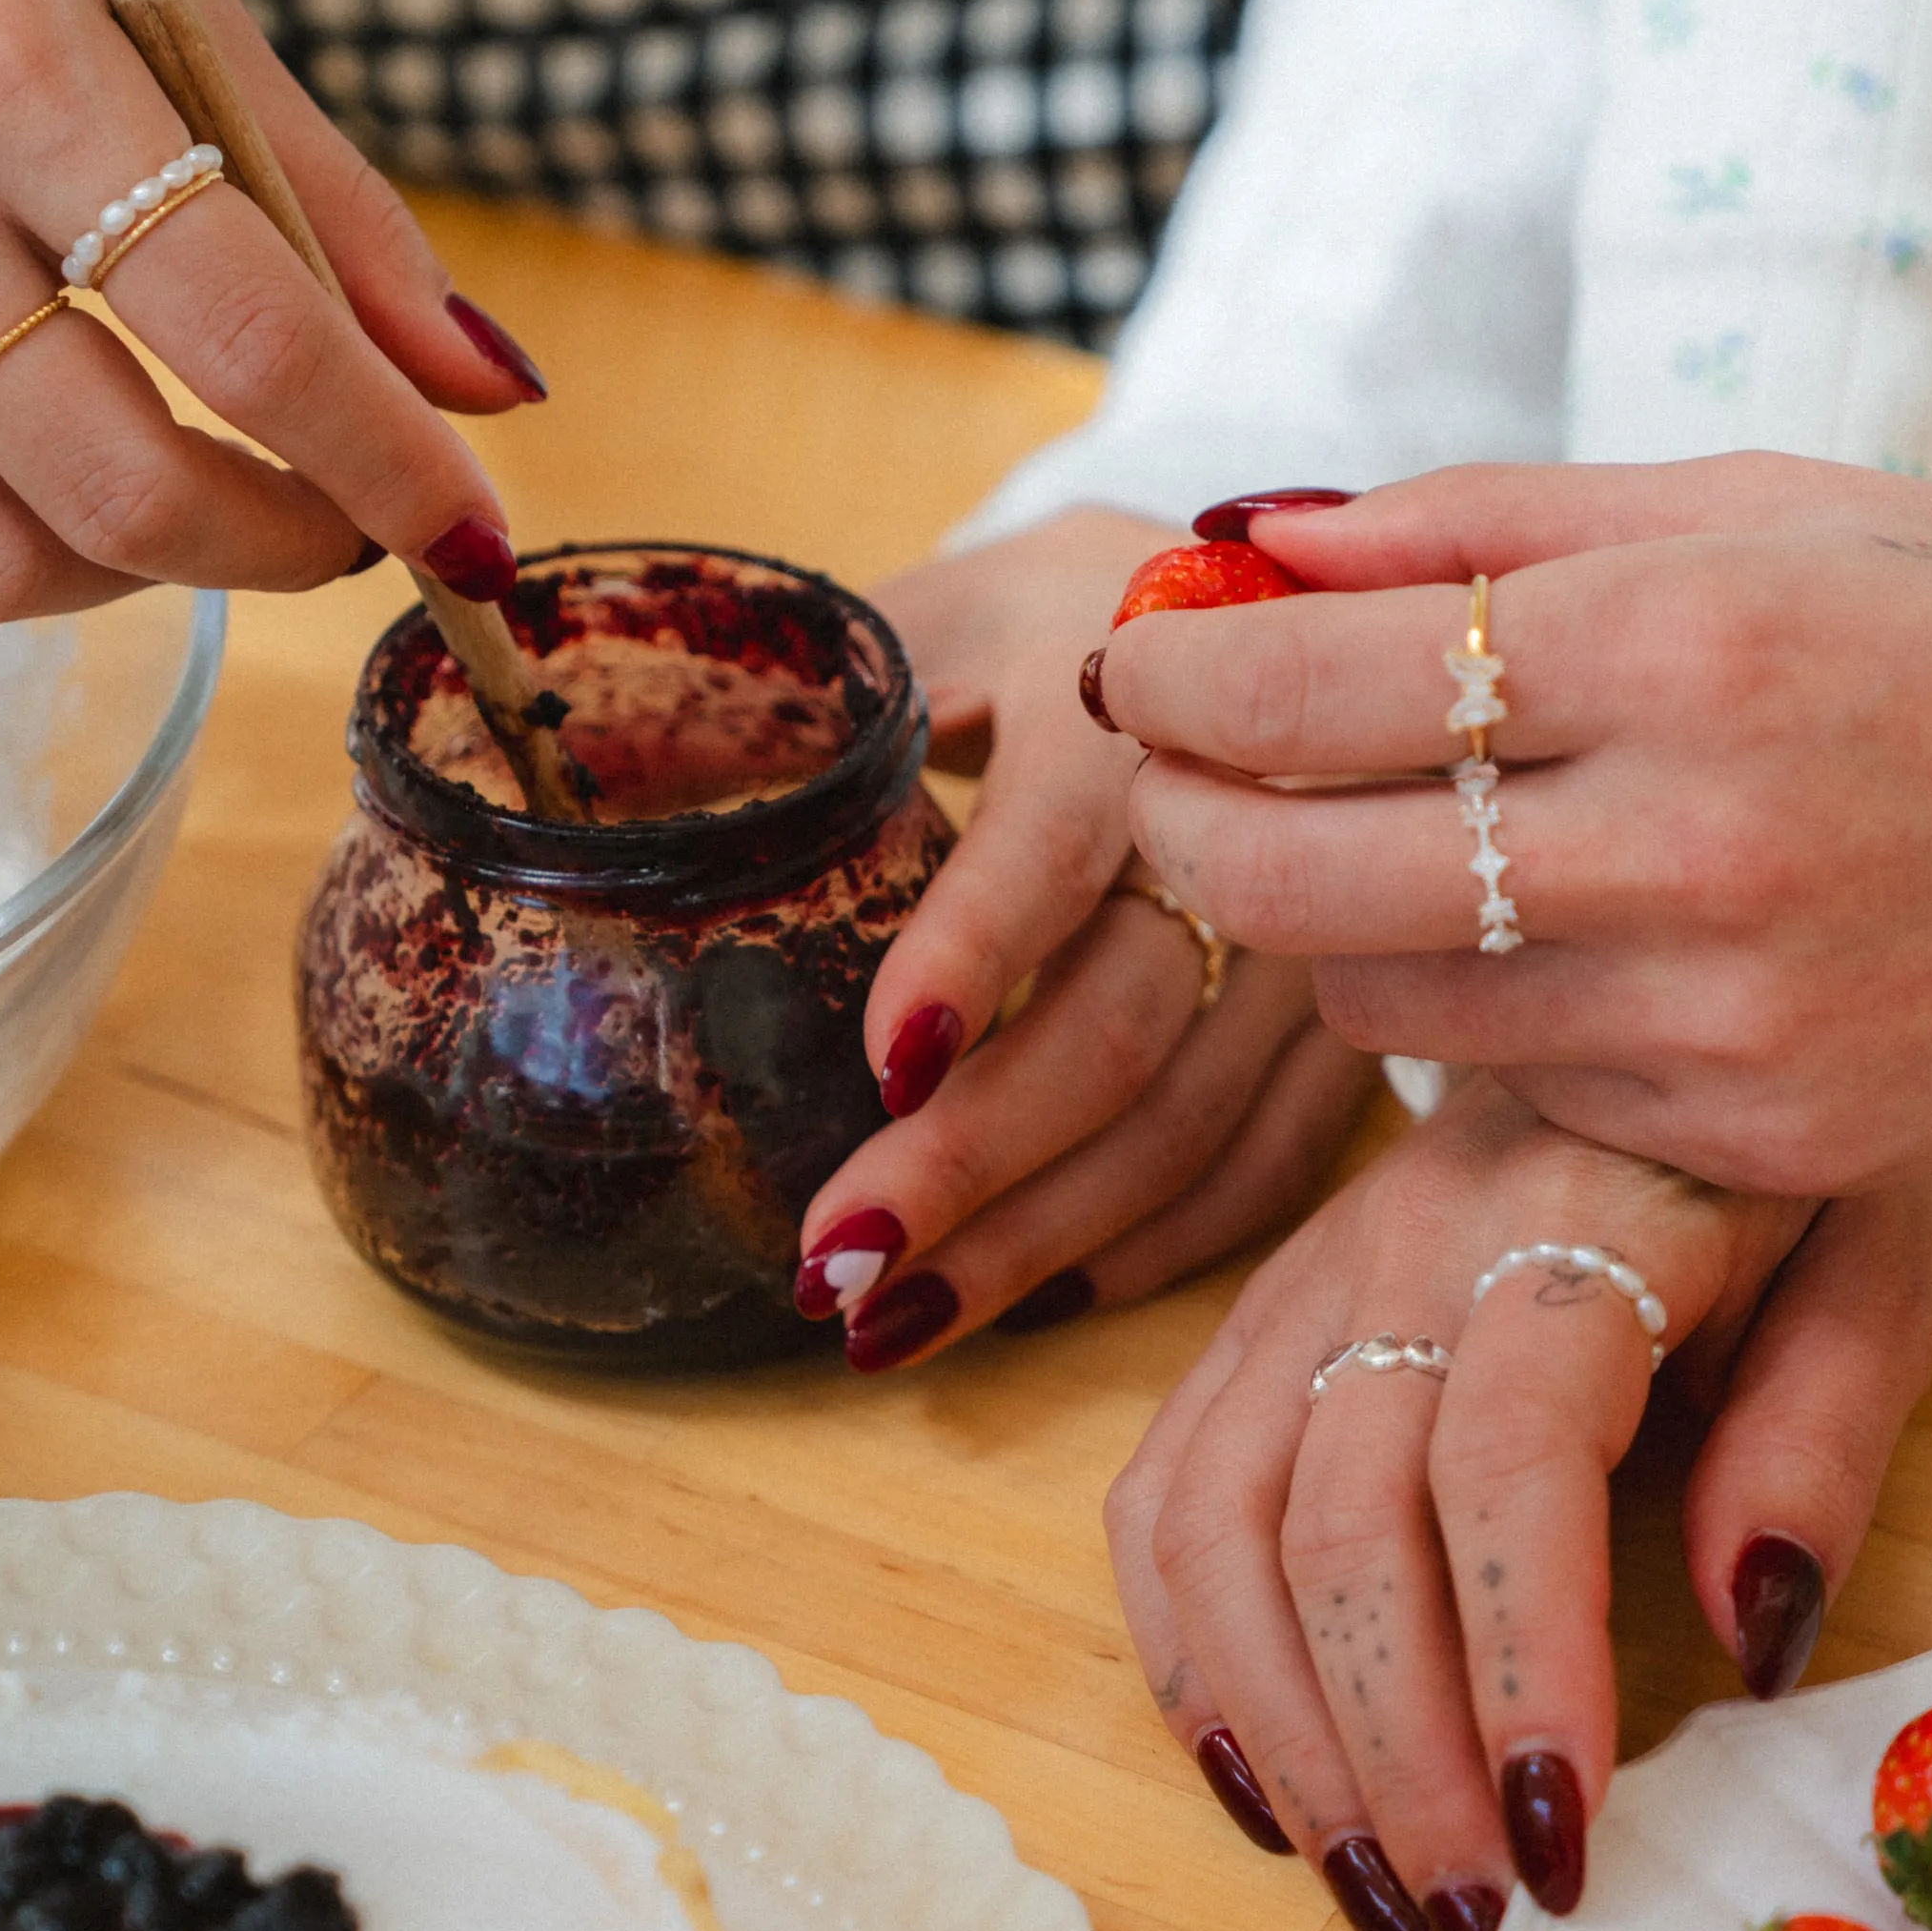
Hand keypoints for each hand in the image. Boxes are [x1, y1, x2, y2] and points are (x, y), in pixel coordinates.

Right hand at [0, 0, 539, 615]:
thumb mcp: (175, 1)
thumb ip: (338, 210)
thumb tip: (490, 391)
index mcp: (14, 72)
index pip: (254, 340)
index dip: (388, 468)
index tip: (469, 532)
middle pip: (121, 493)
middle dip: (280, 549)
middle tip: (344, 523)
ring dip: (131, 573)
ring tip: (186, 489)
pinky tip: (16, 437)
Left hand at [789, 507, 1374, 1362]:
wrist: (1264, 619)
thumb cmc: (1044, 624)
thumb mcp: (926, 611)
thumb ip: (788, 697)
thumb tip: (582, 788)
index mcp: (1115, 676)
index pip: (1057, 831)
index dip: (975, 947)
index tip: (883, 1064)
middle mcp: (1248, 811)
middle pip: (1127, 1016)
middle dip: (973, 1158)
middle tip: (831, 1259)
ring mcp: (1319, 927)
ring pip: (1193, 1121)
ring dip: (1037, 1239)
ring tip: (888, 1319)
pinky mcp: (1349, 1019)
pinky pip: (1264, 1164)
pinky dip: (1148, 1247)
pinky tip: (1034, 1298)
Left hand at [1101, 458, 1931, 1189]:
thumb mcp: (1755, 509)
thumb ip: (1486, 522)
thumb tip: (1252, 537)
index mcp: (1684, 638)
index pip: (1314, 679)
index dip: (1184, 677)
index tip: (1148, 662)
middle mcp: (1694, 838)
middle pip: (1297, 873)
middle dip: (1193, 826)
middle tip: (1186, 784)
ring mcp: (1730, 1011)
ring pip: (1389, 1003)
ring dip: (1342, 930)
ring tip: (1400, 852)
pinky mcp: (1766, 1137)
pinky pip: (1529, 1089)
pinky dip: (1497, 1019)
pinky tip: (1566, 945)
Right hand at [1108, 1075, 1931, 1930]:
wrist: (1634, 978)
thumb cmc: (1776, 1157)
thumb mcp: (1872, 1265)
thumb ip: (1822, 1438)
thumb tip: (1752, 1635)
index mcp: (1575, 1220)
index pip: (1510, 1461)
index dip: (1519, 1661)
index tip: (1563, 1839)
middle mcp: (1402, 1248)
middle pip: (1339, 1526)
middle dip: (1397, 1757)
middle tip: (1475, 1926)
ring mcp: (1302, 1285)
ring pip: (1215, 1529)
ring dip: (1281, 1739)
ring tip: (1378, 1894)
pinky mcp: (1247, 1321)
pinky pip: (1161, 1499)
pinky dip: (1187, 1659)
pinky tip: (1263, 1789)